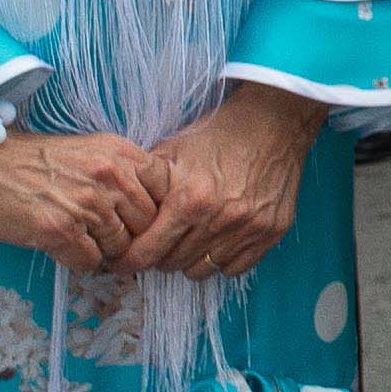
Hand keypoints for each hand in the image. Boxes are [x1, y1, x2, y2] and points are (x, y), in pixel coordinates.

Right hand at [0, 119, 154, 271]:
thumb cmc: (32, 160)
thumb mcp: (90, 152)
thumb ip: (125, 175)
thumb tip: (155, 213)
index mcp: (122, 154)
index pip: (166, 195)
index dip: (155, 215)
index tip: (139, 223)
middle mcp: (110, 176)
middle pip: (146, 227)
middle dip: (131, 240)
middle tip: (108, 242)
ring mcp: (86, 203)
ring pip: (120, 249)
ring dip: (104, 253)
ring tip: (82, 241)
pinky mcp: (59, 230)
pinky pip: (89, 263)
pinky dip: (78, 262)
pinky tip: (61, 246)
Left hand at [120, 82, 317, 277]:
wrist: (274, 121)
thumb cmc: (218, 133)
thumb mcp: (172, 149)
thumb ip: (143, 182)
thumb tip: (117, 210)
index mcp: (189, 200)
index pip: (146, 254)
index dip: (129, 260)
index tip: (123, 260)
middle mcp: (219, 220)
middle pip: (171, 265)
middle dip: (159, 254)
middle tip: (160, 240)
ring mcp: (248, 229)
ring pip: (201, 270)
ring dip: (189, 258)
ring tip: (189, 237)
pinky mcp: (271, 232)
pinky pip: (234, 268)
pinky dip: (220, 259)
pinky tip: (217, 238)